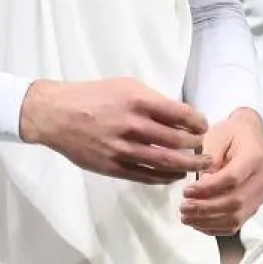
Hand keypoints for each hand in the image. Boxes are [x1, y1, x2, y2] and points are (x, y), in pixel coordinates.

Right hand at [19, 77, 212, 183]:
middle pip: (177, 142)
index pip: (181, 115)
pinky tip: (172, 175)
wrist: (57, 114)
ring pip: (164, 163)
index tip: (203, 126)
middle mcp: (132, 125)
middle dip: (197, 148)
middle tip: (204, 149)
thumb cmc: (94, 96)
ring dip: (185, 166)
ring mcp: (122, 149)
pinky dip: (163, 178)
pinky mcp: (112, 167)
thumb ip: (152, 100)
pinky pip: (145, 176)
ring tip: (195, 166)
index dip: (198, 123)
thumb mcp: (125, 85)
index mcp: (138, 101)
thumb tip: (180, 116)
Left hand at [181, 107, 262, 235]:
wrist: (249, 135)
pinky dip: (215, 228)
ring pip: (235, 217)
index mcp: (253, 158)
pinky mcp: (252, 206)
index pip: (232, 179)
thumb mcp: (217, 135)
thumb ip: (210, 158)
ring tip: (186, 216)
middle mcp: (260, 179)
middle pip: (234, 202)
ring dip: (208, 221)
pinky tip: (197, 223)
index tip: (187, 191)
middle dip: (205, 208)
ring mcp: (258, 195)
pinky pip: (236, 224)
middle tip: (183, 207)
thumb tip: (202, 182)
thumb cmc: (232, 134)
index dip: (207, 189)